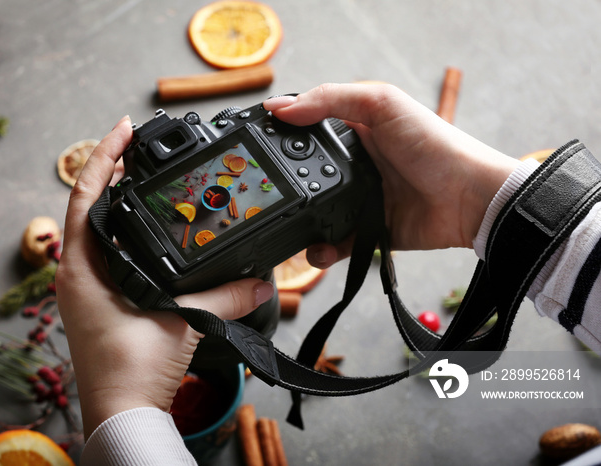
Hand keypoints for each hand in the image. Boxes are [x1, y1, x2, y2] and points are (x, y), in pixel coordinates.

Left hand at [56, 116, 274, 437]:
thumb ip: (224, 297)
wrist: (122, 415)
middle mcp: (76, 274)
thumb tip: (261, 281)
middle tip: (140, 148)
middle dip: (113, 172)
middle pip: (90, 206)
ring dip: (118, 201)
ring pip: (98, 230)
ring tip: (145, 179)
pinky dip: (127, 232)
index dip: (104, 156)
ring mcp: (85, 289)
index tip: (124, 128)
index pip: (86, 196)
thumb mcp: (181, 325)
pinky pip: (108, 253)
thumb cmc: (131, 373)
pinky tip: (149, 232)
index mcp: (82, 270)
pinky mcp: (100, 303)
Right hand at [264, 83, 519, 266]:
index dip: (283, 136)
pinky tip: (318, 250)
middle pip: (306, 176)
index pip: (308, 130)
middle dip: (285, 187)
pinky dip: (322, 250)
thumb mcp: (382, 104)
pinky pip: (335, 243)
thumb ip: (329, 100)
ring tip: (286, 226)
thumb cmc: (435, 144)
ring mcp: (360, 200)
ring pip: (315, 213)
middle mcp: (355, 165)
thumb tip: (280, 106)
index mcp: (355, 129)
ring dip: (299, 223)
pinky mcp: (369, 231)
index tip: (256, 146)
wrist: (471, 198)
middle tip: (265, 194)